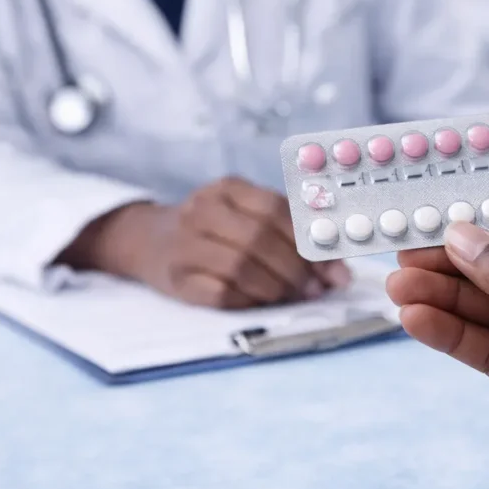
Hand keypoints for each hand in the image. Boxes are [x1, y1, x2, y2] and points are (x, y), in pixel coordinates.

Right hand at [62, 178, 350, 307]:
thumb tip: (339, 272)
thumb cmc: (216, 230)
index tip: (336, 269)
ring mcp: (184, 244)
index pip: (277, 210)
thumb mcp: (249, 216)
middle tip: (316, 289)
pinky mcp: (176, 278)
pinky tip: (260, 301)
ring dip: (275, 288)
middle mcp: (202, 209)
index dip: (311, 242)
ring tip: (292, 296)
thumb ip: (292, 236)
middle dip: (296, 269)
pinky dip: (248, 300)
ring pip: (240, 267)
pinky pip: (220, 294)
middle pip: (259, 239)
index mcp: (228, 188)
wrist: (149, 240)